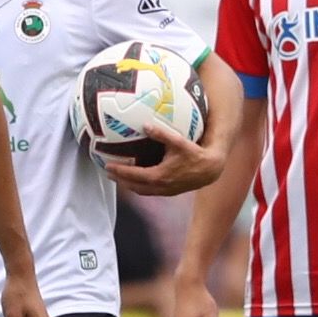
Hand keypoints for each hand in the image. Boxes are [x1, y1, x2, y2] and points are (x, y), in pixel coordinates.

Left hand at [101, 117, 226, 196]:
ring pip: (141, 191)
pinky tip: (137, 179)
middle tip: (108, 172)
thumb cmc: (195, 154)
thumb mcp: (178, 141)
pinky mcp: (170, 192)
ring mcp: (165, 191)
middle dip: (120, 180)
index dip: (119, 171)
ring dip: (129, 185)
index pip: (133, 175)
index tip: (107, 166)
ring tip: (119, 177)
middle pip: (133, 186)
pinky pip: (149, 191)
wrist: (210, 170)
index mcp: (159, 176)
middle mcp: (160, 186)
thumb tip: (145, 124)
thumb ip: (161, 133)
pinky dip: (139, 186)